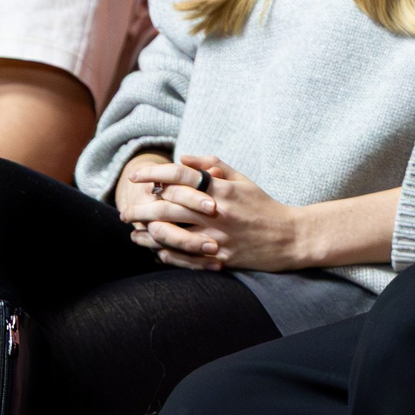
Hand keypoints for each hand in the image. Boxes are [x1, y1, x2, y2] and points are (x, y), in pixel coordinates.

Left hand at [118, 154, 313, 272]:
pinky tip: (156, 251)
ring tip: (134, 233)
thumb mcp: (242, 179)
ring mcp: (217, 236)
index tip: (134, 176)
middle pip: (168, 207)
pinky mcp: (220, 257)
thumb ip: (212, 165)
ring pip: (172, 235)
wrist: (289, 237)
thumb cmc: (264, 205)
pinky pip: (186, 257)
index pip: (180, 176)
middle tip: (125, 212)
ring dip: (148, 234)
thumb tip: (182, 157)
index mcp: (221, 189)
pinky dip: (167, 254)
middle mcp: (216, 211)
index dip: (153, 174)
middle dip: (141, 208)